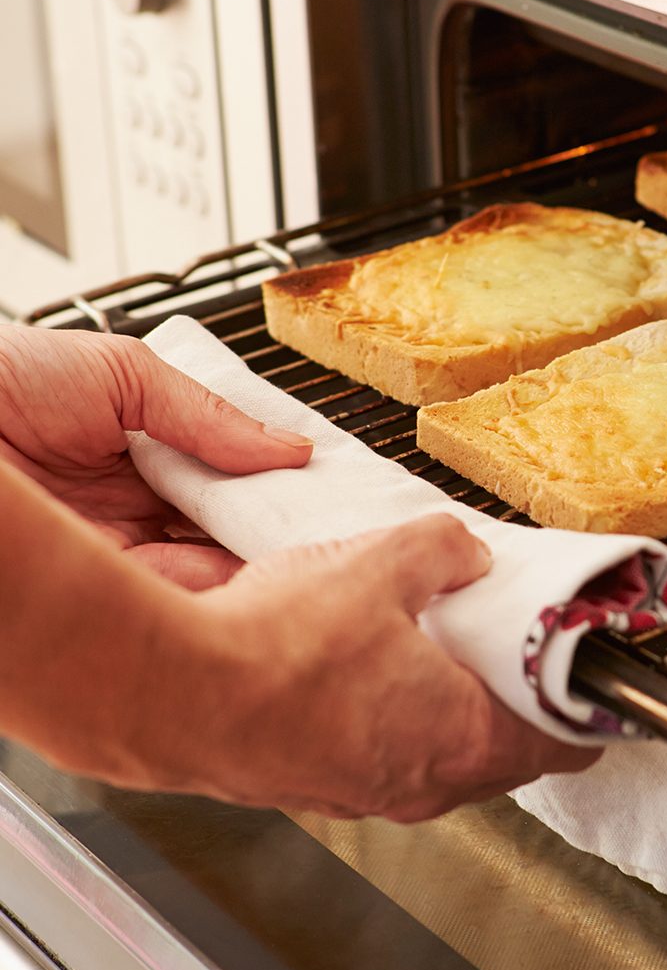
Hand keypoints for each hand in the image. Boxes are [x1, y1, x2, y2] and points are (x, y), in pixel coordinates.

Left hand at [0, 325, 312, 587]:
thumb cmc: (0, 377)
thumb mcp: (122, 374)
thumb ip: (209, 414)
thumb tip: (291, 446)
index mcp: (142, 455)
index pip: (228, 480)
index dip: (277, 488)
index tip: (327, 494)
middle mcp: (132, 509)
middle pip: (223, 531)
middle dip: (274, 531)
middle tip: (330, 533)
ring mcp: (113, 551)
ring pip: (203, 570)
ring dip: (252, 564)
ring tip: (307, 555)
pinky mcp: (90, 586)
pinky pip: (164, 595)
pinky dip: (211, 589)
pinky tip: (250, 575)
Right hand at [165, 515, 599, 820]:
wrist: (171, 693)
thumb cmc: (279, 649)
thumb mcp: (386, 564)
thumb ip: (445, 551)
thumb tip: (464, 551)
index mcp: (465, 739)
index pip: (564, 742)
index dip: (582, 703)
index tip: (586, 677)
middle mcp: (422, 781)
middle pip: (503, 751)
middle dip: (512, 698)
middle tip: (508, 645)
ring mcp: (364, 790)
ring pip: (436, 752)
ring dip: (446, 706)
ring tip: (432, 643)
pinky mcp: (313, 782)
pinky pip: (377, 750)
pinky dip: (388, 714)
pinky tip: (361, 664)